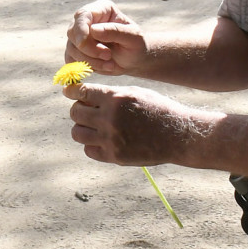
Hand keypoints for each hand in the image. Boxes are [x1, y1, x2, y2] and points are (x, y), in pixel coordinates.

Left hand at [63, 81, 201, 165]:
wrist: (178, 134)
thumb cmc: (156, 108)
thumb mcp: (135, 92)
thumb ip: (109, 93)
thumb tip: (81, 93)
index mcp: (115, 98)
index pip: (81, 92)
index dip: (72, 91)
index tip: (69, 92)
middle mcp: (110, 118)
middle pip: (75, 113)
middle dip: (78, 109)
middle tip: (86, 109)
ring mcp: (111, 139)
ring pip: (77, 133)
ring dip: (82, 127)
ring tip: (93, 126)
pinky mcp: (115, 156)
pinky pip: (89, 150)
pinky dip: (92, 145)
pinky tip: (103, 139)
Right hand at [65, 0, 146, 75]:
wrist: (134, 59)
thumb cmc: (136, 44)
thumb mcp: (133, 37)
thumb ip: (115, 31)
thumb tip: (93, 30)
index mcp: (101, 9)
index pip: (83, 15)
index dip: (81, 30)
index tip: (85, 44)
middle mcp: (87, 20)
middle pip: (73, 32)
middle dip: (88, 49)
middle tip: (108, 56)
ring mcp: (79, 35)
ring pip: (72, 48)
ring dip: (90, 61)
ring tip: (110, 64)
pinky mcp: (76, 51)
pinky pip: (71, 60)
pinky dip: (85, 67)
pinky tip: (102, 67)